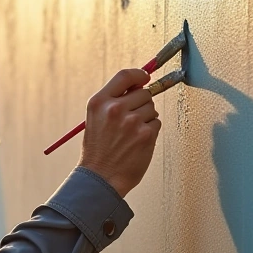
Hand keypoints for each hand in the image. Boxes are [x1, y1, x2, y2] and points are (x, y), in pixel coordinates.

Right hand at [77, 68, 161, 197]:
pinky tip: (137, 142)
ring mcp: (132, 121)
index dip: (139, 74)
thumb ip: (113, 100)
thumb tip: (139, 84)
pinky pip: (156, 123)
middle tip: (132, 118)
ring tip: (131, 133)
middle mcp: (115, 109)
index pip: (125, 76)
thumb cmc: (98, 150)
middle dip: (142, 103)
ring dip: (146, 118)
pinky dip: (150, 131)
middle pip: (144, 92)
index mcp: (99, 102)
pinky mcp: (146, 134)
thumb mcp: (96, 119)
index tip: (145, 77)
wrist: (100, 178)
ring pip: (152, 108)